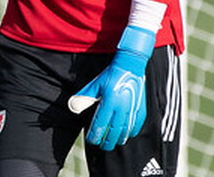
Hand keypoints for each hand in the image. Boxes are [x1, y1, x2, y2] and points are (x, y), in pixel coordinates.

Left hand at [68, 25, 155, 149]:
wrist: (130, 66)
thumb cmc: (110, 75)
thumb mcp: (95, 85)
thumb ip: (84, 96)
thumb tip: (72, 107)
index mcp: (109, 102)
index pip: (101, 124)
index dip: (96, 134)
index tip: (92, 140)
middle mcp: (121, 108)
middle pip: (114, 131)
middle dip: (108, 141)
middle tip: (102, 146)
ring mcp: (132, 109)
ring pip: (126, 129)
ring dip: (120, 138)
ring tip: (114, 143)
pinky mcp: (140, 107)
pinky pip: (137, 124)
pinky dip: (132, 131)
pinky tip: (128, 134)